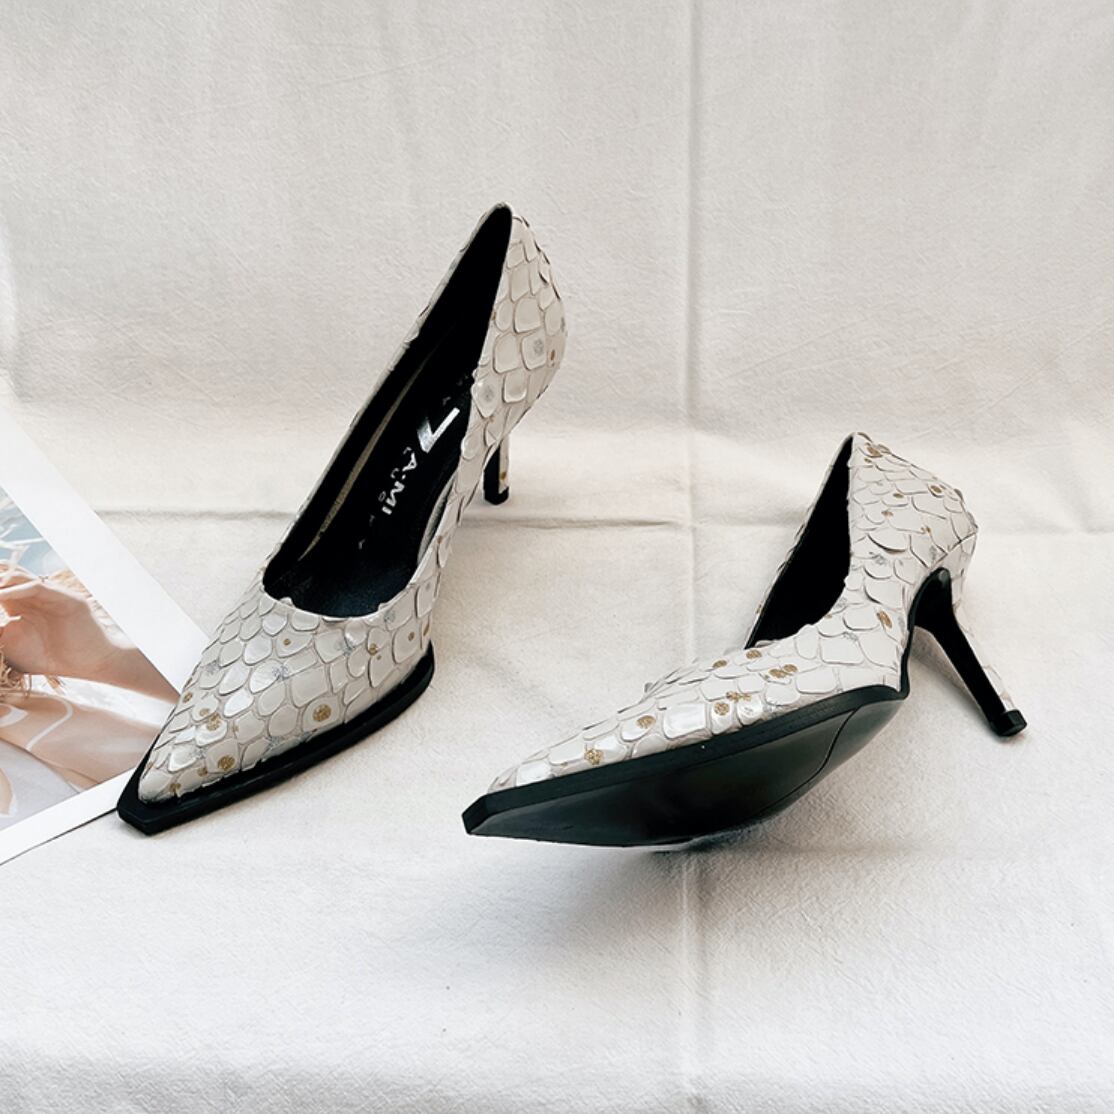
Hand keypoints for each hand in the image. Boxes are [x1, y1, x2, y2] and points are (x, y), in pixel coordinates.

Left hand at [0, 577, 119, 679]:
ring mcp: (50, 594)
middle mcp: (33, 594)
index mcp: (19, 603)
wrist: (88, 664)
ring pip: (18, 577)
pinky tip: (5, 595)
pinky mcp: (65, 598)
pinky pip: (38, 587)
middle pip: (3, 577)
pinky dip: (19, 589)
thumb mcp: (10, 646)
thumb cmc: (50, 657)